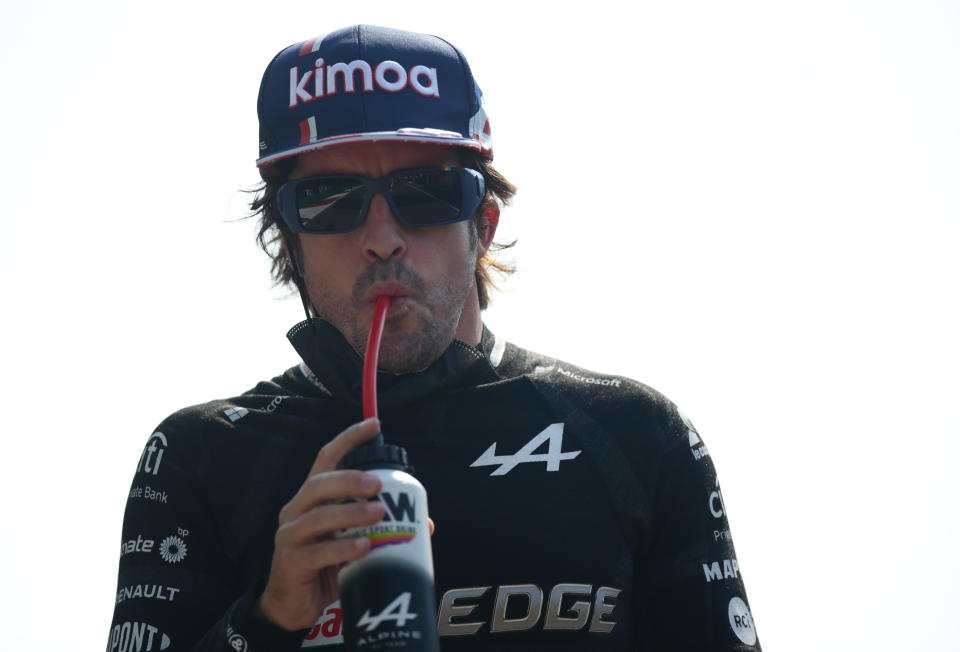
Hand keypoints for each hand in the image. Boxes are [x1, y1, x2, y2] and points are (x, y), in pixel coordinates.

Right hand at [254, 417, 385, 630]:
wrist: (294, 606)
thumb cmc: (325, 565)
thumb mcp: (352, 540)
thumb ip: (381, 527)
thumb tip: (425, 523)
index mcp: (312, 498)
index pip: (327, 459)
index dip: (348, 439)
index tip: (374, 424)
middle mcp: (297, 510)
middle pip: (320, 484)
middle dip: (350, 479)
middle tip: (378, 483)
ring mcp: (290, 536)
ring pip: (319, 516)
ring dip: (351, 512)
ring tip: (378, 513)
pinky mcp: (291, 562)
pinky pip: (318, 552)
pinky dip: (342, 548)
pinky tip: (364, 547)